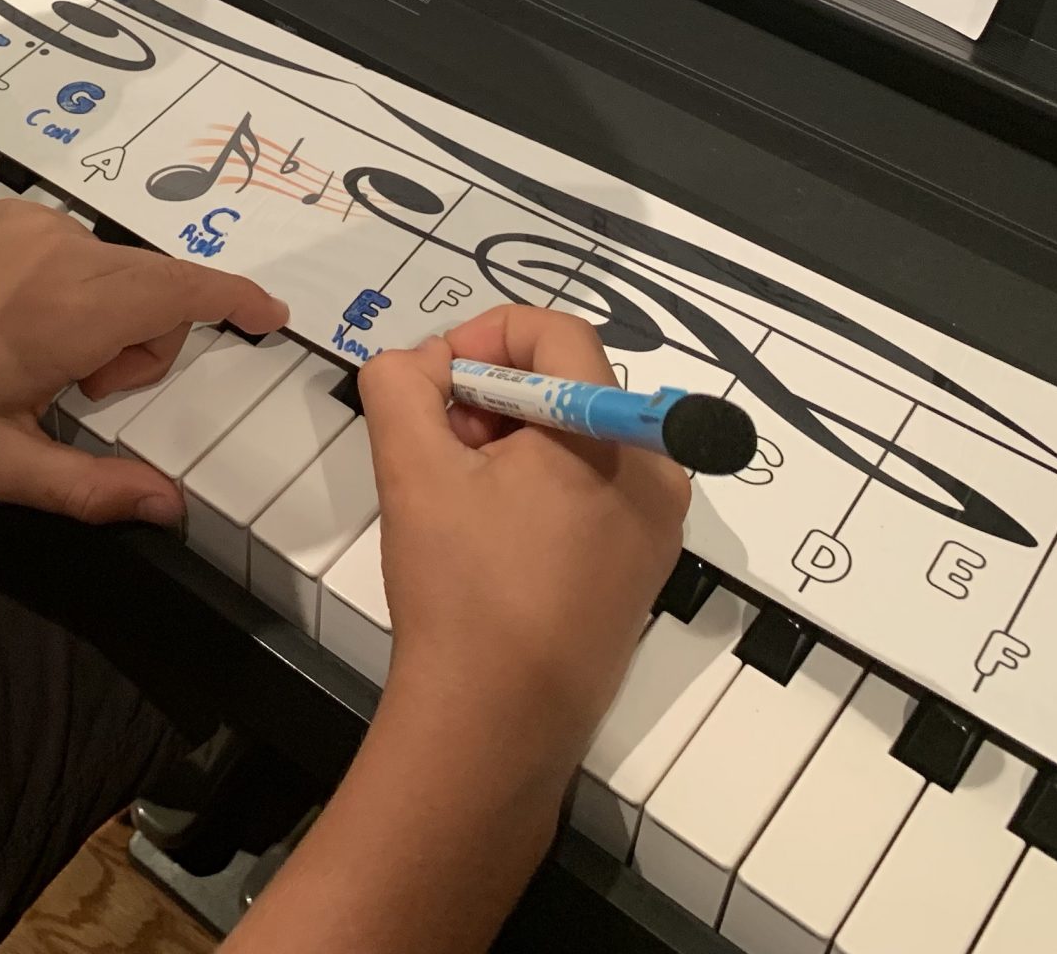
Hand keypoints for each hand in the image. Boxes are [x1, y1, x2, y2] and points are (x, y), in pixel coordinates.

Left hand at [0, 199, 284, 524]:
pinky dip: (79, 290)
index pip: (185, 293)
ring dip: (110, 319)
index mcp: (74, 313)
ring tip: (40, 363)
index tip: (271, 320)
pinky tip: (16, 326)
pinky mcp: (15, 213)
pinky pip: (82, 253)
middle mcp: (68, 254)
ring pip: (122, 272)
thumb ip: (91, 489)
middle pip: (161, 288)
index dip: (237, 301)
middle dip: (148, 344)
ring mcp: (40, 225)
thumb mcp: (0, 464)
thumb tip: (170, 508)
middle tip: (81, 392)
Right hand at [359, 305, 688, 784]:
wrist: (497, 724)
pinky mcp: (641, 572)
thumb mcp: (411, 468)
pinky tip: (490, 537)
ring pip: (578, 440)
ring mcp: (656, 529)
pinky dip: (539, 489)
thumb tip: (420, 364)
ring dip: (510, 443)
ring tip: (456, 495)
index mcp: (610, 436)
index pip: (557, 332)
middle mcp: (654, 472)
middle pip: (568, 385)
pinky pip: (593, 494)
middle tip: (436, 443)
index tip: (436, 382)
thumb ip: (400, 384)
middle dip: (490, 396)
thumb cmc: (461, 589)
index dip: (485, 336)